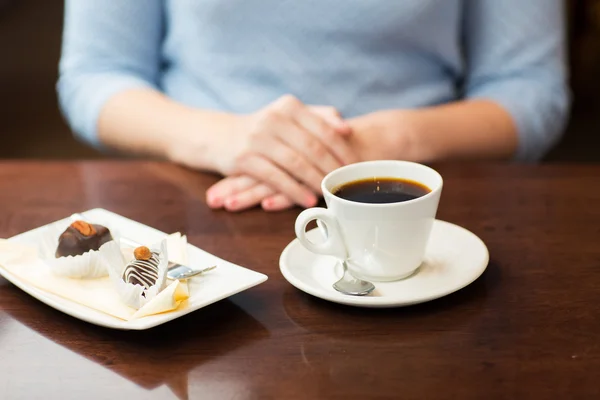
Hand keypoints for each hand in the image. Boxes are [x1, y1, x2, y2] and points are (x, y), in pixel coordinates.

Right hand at [206, 104, 354, 210]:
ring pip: (295, 163)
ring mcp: (258, 138)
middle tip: (347, 185)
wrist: (219, 136)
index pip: (324, 129)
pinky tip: (307, 201)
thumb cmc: (264, 129)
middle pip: (312, 146)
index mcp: (289, 106)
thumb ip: (319, 117)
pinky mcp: (244, 159)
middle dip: (333, 168)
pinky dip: (294, 191)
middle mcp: (273, 118)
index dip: (343, 150)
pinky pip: (275, 178)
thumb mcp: (288, 116)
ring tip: (330, 194)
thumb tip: (346, 129)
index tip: (357, 167)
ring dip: (315, 180)